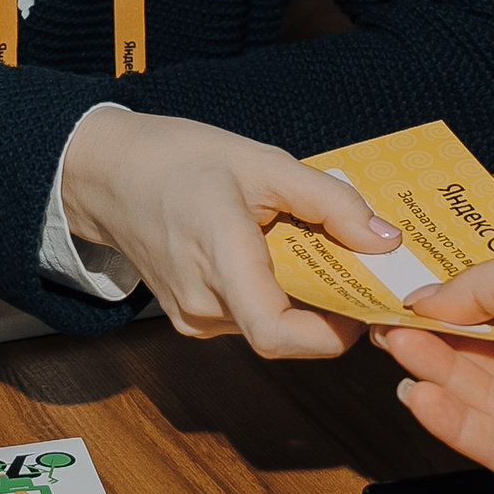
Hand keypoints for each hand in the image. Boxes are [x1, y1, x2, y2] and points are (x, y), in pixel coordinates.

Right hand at [61, 107, 403, 358]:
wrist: (106, 174)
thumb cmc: (178, 160)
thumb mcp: (263, 162)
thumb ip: (330, 202)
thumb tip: (387, 242)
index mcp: (219, 257)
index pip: (276, 332)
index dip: (331, 333)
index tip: (368, 302)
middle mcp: (202, 304)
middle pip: (286, 332)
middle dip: (333, 306)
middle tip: (365, 264)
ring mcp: (194, 318)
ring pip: (272, 326)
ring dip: (307, 298)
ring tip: (321, 246)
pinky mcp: (192, 319)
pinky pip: (252, 317)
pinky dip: (280, 294)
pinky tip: (283, 254)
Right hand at [374, 246, 493, 493]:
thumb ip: (484, 282)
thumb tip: (427, 296)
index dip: (458, 304)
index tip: (410, 294)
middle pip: (489, 358)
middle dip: (438, 339)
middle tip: (388, 321)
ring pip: (484, 400)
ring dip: (437, 374)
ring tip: (396, 348)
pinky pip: (492, 445)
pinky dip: (451, 421)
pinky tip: (419, 393)